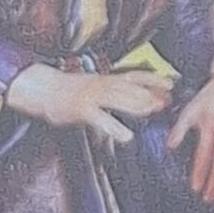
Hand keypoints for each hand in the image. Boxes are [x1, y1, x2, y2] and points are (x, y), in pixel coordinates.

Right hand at [4, 61, 174, 145]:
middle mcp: (101, 84)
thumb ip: (118, 92)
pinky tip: (127, 136)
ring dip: (136, 105)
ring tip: (152, 111)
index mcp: (107, 78)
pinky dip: (114, 127)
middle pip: (129, 87)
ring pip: (117, 99)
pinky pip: (100, 119)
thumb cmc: (72, 91)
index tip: (172, 83)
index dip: (153, 79)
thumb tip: (143, 100)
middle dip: (150, 93)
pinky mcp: (81, 110)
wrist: (42, 88)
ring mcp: (91, 96)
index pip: (134, 76)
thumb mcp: (97, 87)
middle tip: (168, 101)